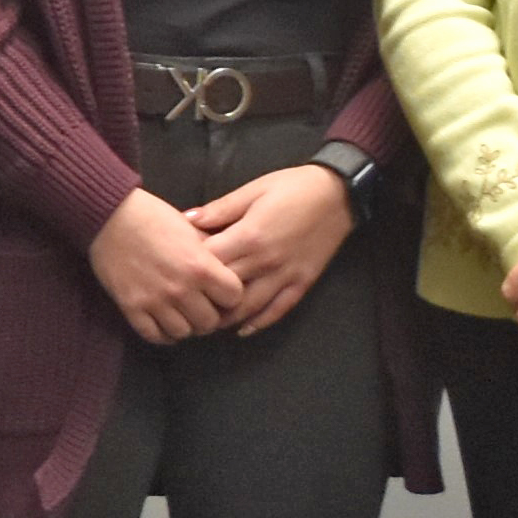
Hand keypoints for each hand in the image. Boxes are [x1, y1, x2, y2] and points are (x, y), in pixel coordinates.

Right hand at [86, 188, 234, 343]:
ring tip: (181, 314)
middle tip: (201, 306)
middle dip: (209, 314)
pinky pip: (154, 336)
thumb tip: (227, 267)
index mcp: (200, 266)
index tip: (221, 292)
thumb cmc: (153, 216)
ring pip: (183, 333)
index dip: (230, 296)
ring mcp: (155, 301)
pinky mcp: (131, 308)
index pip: (233, 298)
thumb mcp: (191, 228)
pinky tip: (163, 322)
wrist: (109, 215)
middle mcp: (181, 288)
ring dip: (185, 325)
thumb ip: (211, 252)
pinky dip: (163, 333)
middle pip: (210, 322)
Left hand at [184, 164, 354, 331]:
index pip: (209, 262)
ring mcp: (285, 275)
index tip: (178, 271)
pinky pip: (278, 310)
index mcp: (248, 236)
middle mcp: (265, 261)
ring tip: (207, 322)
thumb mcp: (253, 190)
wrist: (339, 193)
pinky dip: (259, 323)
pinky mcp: (302, 283)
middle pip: (225, 289)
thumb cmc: (293, 187)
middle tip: (185, 304)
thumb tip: (186, 220)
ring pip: (249, 307)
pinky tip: (242, 330)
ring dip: (226, 318)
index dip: (190, 269)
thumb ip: (220, 209)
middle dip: (204, 299)